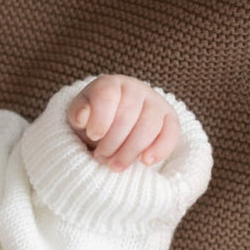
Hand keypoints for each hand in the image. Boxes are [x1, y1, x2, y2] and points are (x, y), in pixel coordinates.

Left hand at [66, 74, 180, 169]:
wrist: (113, 123)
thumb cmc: (93, 119)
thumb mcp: (79, 116)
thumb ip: (78, 114)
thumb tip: (82, 116)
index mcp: (110, 84)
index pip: (106, 96)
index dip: (100, 119)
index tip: (93, 136)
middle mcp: (135, 88)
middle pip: (127, 116)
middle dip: (112, 142)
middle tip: (100, 157)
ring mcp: (155, 102)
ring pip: (148, 126)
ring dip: (130, 151)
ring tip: (115, 165)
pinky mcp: (170, 118)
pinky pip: (171, 133)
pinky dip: (160, 149)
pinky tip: (145, 162)